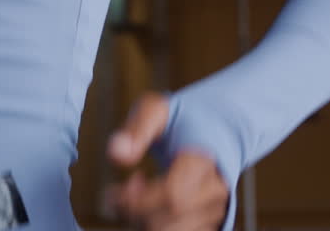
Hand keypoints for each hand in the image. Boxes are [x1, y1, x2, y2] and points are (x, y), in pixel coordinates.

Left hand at [107, 92, 229, 230]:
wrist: (217, 127)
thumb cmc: (180, 118)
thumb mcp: (155, 110)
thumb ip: (136, 129)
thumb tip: (116, 155)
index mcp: (202, 160)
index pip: (172, 195)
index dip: (136, 200)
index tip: (112, 191)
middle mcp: (214, 189)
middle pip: (169, 219)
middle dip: (135, 210)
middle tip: (124, 188)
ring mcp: (216, 209)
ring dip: (144, 220)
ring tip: (138, 192)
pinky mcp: (212, 222)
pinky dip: (158, 226)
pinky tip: (152, 207)